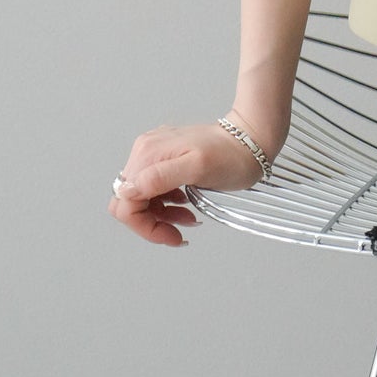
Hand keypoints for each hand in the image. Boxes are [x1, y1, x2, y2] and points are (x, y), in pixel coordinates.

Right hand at [107, 114, 282, 246]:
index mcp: (148, 155)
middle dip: (152, 222)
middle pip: (130, 203)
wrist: (250, 141)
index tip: (170, 235)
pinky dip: (168, 205)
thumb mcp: (196, 168)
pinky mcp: (165, 160)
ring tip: (188, 218)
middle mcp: (145, 153)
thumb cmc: (230, 155)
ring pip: (142, 200)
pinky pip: (154, 191)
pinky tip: (186, 206)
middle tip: (180, 229)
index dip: (144, 226)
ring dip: (162, 216)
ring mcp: (154, 156)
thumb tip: (127, 191)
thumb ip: (159, 178)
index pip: (125, 203)